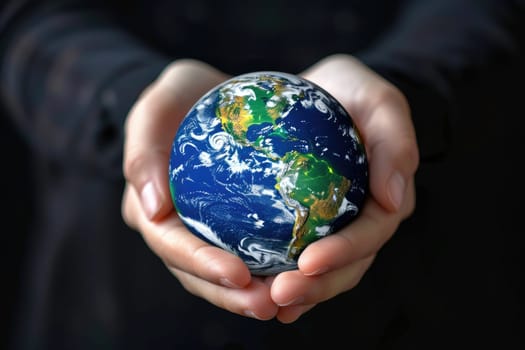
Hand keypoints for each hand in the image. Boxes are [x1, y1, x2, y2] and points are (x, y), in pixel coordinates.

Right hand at [121, 59, 279, 319]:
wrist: (209, 96)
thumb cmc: (181, 97)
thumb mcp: (158, 105)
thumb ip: (143, 148)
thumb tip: (153, 209)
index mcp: (149, 206)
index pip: (170, 244)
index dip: (201, 264)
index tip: (238, 274)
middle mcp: (173, 227)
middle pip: (195, 273)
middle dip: (229, 295)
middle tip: (268, 304)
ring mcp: (200, 231)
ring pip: (220, 275)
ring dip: (249, 294)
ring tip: (285, 303)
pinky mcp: (228, 227)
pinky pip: (246, 255)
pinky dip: (267, 270)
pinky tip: (298, 276)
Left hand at [268, 54, 418, 322]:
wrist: (317, 95)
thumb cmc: (348, 93)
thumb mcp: (377, 100)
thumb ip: (395, 139)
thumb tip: (393, 200)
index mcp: (385, 197)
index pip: (370, 234)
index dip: (343, 253)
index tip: (308, 262)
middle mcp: (363, 221)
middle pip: (347, 266)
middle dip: (316, 286)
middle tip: (279, 294)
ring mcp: (337, 228)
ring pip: (324, 273)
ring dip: (299, 292)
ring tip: (266, 302)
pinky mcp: (309, 227)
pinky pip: (297, 259)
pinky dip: (280, 277)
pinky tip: (256, 290)